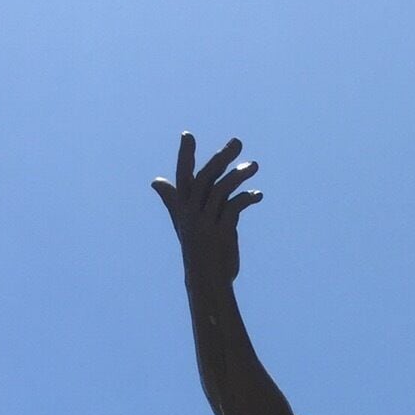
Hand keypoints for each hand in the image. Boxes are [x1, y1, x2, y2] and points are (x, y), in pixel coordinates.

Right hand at [151, 132, 260, 290]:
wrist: (206, 280)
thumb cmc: (196, 249)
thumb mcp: (183, 222)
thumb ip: (174, 199)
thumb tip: (156, 182)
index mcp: (182, 207)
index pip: (182, 176)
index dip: (185, 156)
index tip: (187, 135)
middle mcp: (191, 212)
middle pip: (205, 177)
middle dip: (221, 157)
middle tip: (238, 142)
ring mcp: (206, 222)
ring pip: (221, 190)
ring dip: (239, 175)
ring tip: (255, 165)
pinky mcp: (222, 232)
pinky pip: (235, 207)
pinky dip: (247, 197)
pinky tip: (258, 194)